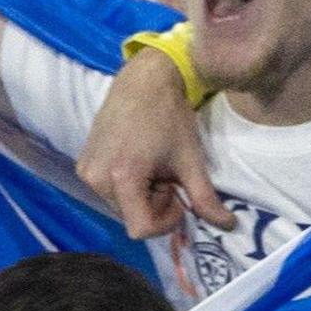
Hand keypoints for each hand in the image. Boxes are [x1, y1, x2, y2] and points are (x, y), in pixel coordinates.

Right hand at [76, 46, 226, 242]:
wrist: (144, 81)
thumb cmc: (170, 118)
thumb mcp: (191, 161)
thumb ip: (206, 199)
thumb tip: (228, 226)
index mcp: (122, 177)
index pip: (141, 229)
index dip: (166, 221)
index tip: (177, 196)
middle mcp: (96, 178)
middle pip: (131, 218)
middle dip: (154, 206)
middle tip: (166, 176)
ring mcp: (85, 171)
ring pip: (120, 207)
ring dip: (141, 197)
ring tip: (152, 167)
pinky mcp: (81, 164)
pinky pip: (107, 192)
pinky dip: (127, 187)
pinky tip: (137, 162)